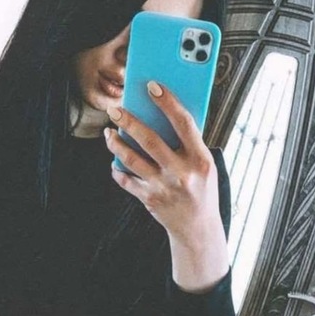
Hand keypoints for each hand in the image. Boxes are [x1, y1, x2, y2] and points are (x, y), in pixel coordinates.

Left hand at [104, 80, 228, 291]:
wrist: (198, 229)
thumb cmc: (202, 189)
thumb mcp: (205, 165)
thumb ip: (189, 143)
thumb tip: (163, 114)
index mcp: (200, 159)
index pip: (183, 123)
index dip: (168, 102)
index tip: (152, 86)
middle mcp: (181, 172)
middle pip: (150, 140)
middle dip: (129, 121)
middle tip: (115, 109)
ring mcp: (163, 187)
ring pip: (132, 159)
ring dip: (116, 143)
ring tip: (109, 133)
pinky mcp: (149, 199)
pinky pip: (126, 179)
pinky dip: (117, 169)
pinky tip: (114, 160)